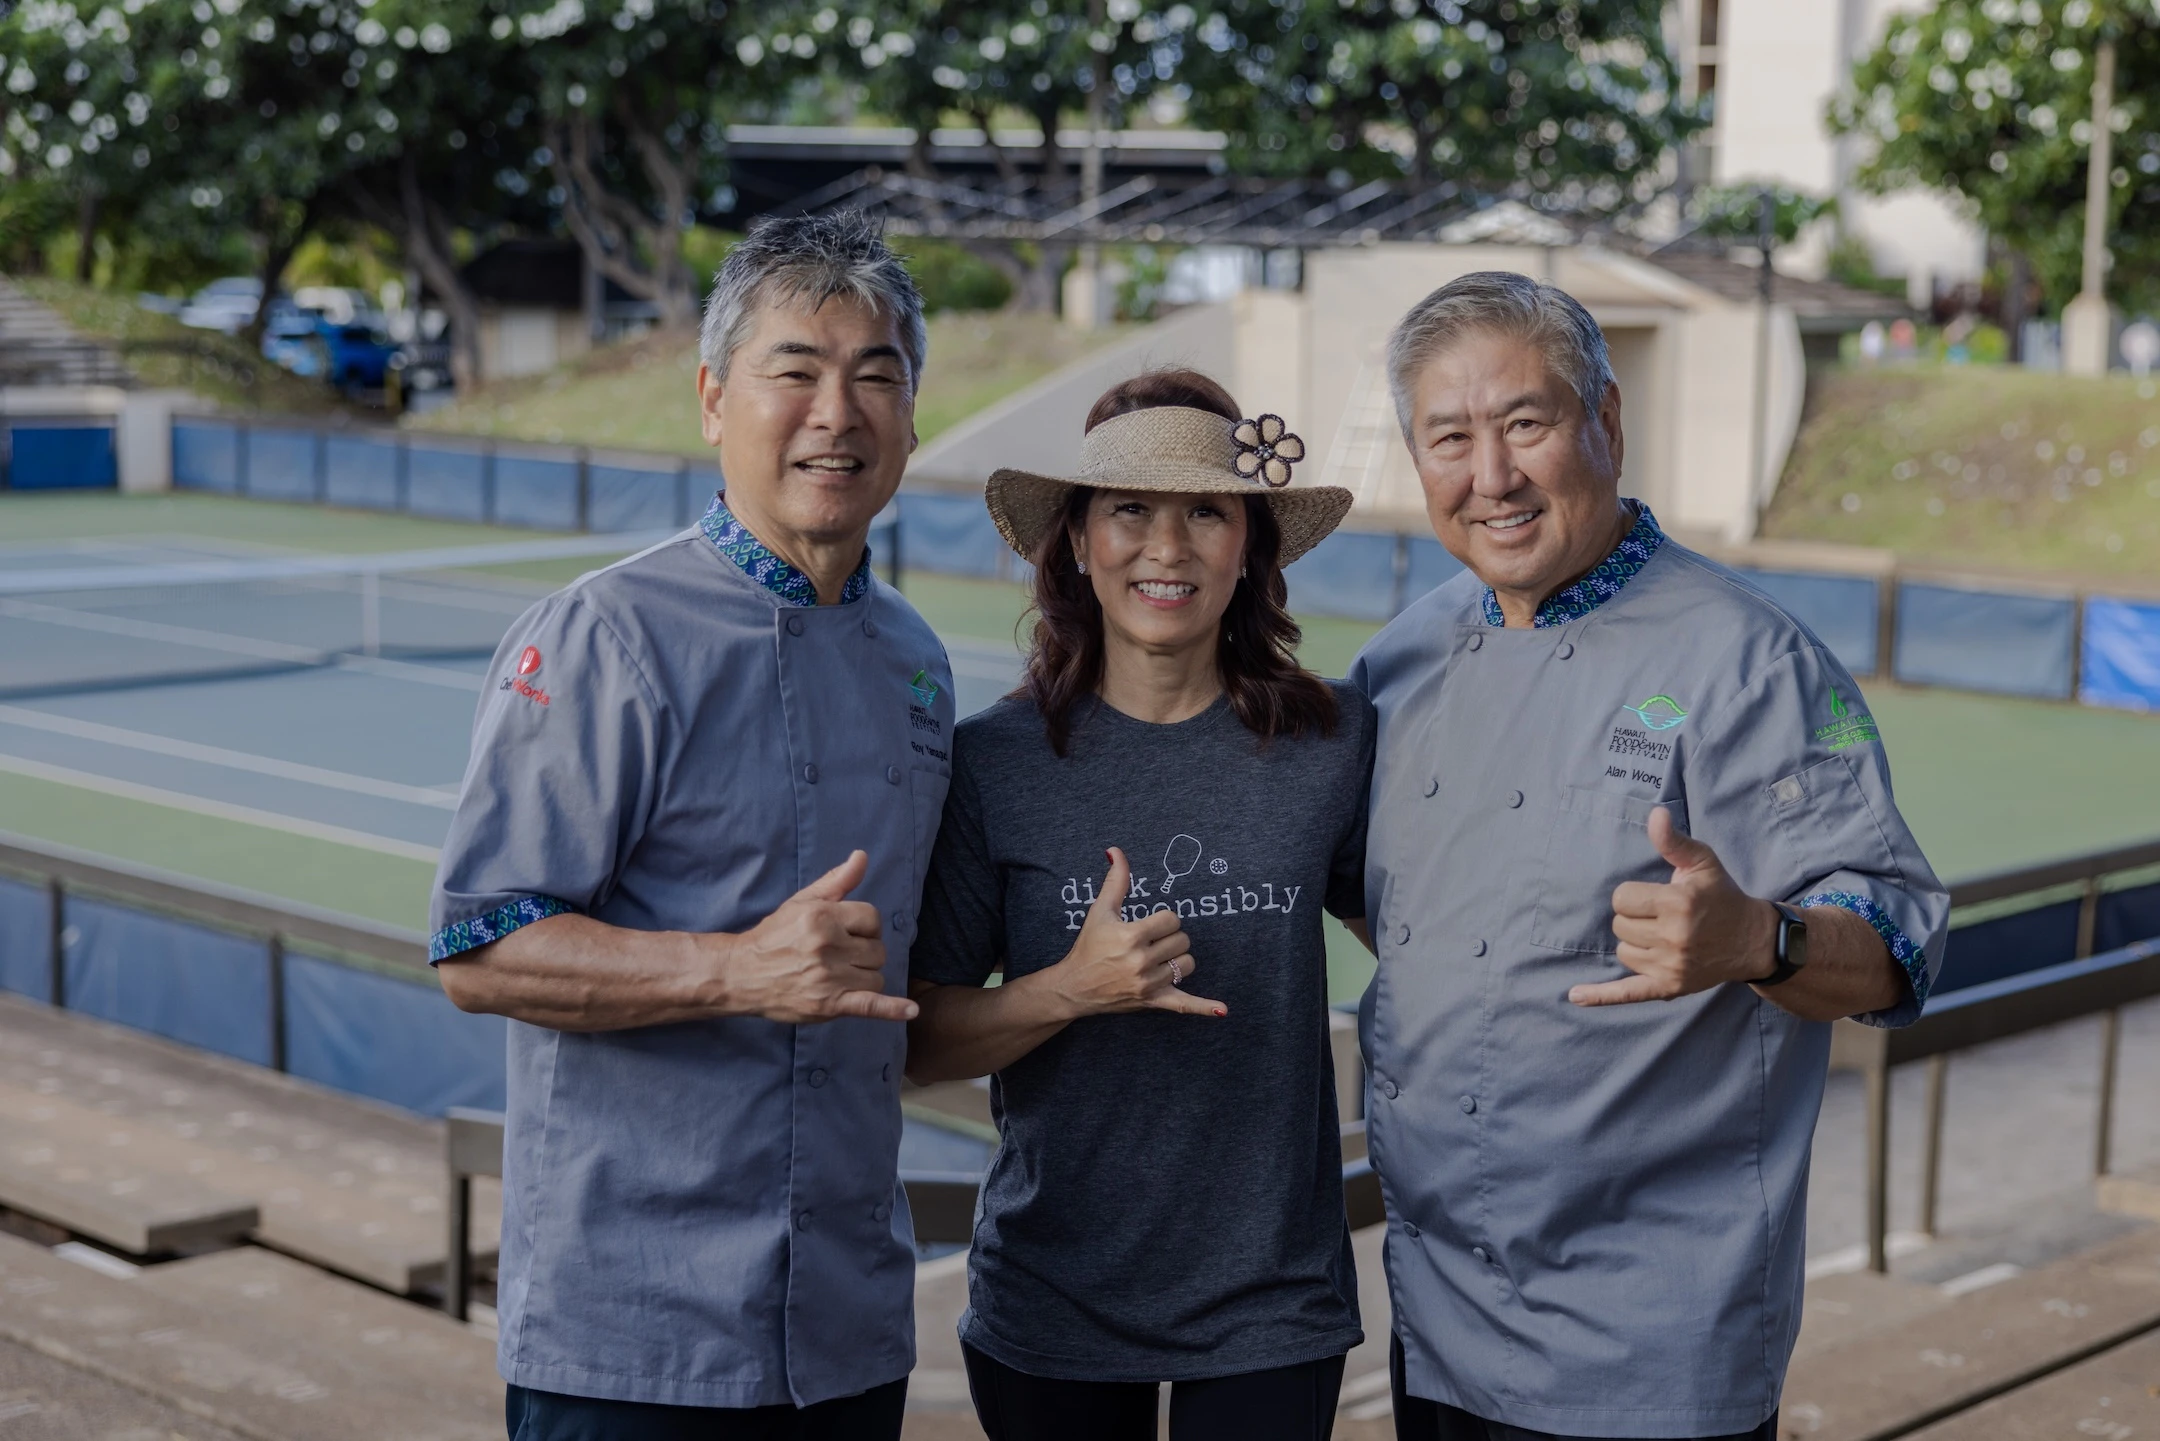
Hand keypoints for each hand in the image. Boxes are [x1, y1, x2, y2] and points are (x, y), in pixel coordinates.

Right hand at [717, 851, 916, 1023]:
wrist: (742, 974)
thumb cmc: (775, 936)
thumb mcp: (802, 902)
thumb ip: (836, 881)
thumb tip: (862, 856)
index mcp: (823, 917)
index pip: (872, 919)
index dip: (865, 927)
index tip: (849, 934)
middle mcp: (828, 946)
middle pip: (877, 949)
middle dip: (864, 952)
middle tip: (839, 957)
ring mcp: (829, 977)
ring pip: (876, 976)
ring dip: (865, 977)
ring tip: (840, 976)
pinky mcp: (828, 1005)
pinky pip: (870, 1005)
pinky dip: (892, 1009)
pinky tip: (911, 1009)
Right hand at [1044, 848, 1223, 1019]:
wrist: (1074, 986)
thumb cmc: (1088, 946)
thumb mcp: (1100, 911)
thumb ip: (1115, 881)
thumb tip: (1116, 851)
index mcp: (1132, 936)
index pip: (1172, 920)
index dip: (1164, 920)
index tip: (1150, 925)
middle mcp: (1141, 961)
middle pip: (1182, 941)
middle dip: (1170, 938)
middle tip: (1151, 942)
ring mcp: (1149, 983)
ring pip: (1187, 964)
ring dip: (1178, 960)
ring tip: (1159, 959)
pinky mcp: (1153, 1001)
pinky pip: (1185, 1005)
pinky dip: (1204, 1007)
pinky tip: (1222, 1010)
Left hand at [1568, 808, 1778, 1006]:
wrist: (1752, 940)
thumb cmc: (1721, 896)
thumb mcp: (1702, 863)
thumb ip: (1673, 841)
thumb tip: (1655, 815)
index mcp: (1678, 903)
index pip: (1621, 898)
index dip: (1633, 895)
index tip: (1655, 896)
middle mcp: (1674, 937)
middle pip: (1620, 925)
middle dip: (1635, 918)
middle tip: (1662, 916)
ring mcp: (1672, 966)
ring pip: (1622, 951)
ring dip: (1635, 943)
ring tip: (1663, 936)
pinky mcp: (1670, 987)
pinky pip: (1628, 993)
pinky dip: (1601, 995)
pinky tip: (1576, 996)